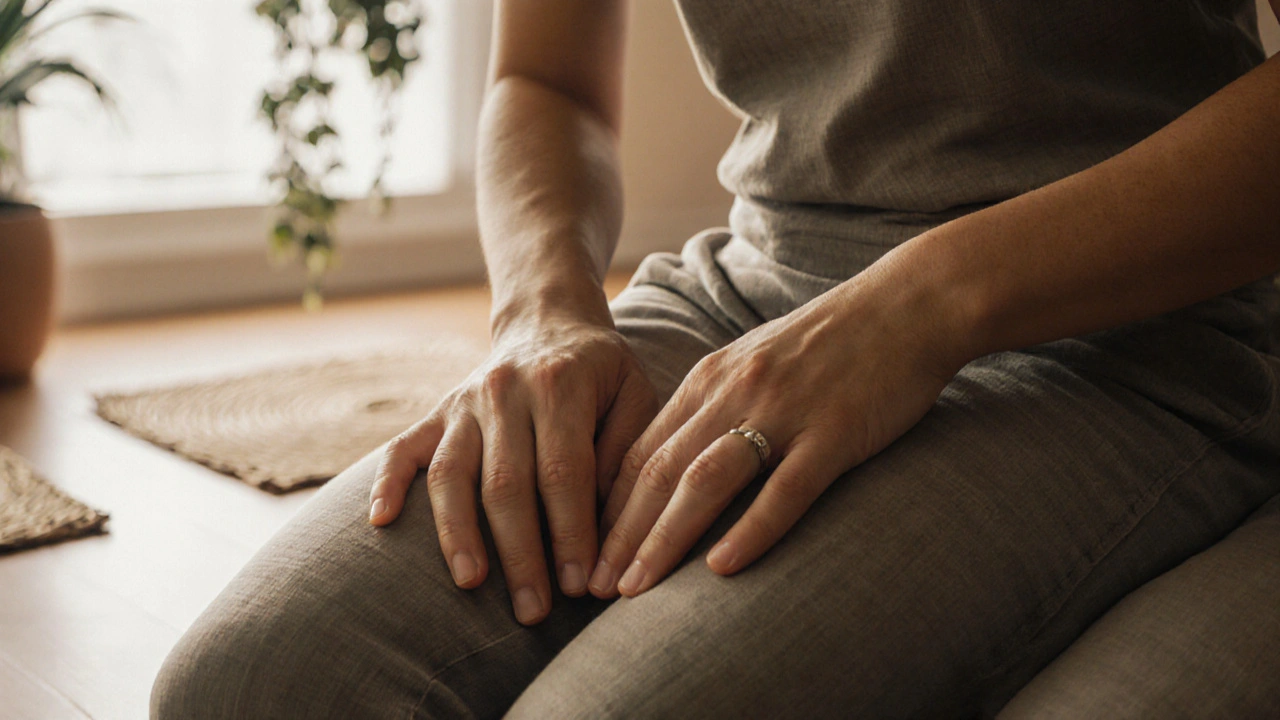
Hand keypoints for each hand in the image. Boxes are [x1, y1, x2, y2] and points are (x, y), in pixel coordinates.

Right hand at [369, 316, 658, 623]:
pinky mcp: (435, 412)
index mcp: (560, 385)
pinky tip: (381, 523)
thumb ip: (624, 454)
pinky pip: (403, 448)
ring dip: (458, 533)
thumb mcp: (635, 396)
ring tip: (471, 583)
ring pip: (451, 473)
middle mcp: (504, 391)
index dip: (571, 532)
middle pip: (506, 482)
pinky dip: (388, 483)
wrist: (549, 320)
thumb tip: (609, 528)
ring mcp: (463, 402)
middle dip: (521, 552)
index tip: (582, 585)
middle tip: (533, 610)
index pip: (563, 471)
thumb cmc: (603, 373)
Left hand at [587, 269, 970, 597]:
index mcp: (711, 379)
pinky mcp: (833, 432)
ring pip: (706, 481)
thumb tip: (674, 461)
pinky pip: (785, 489)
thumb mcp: (755, 362)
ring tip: (637, 589)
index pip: (642, 451)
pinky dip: (751, 530)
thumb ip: (715, 406)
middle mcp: (734, 392)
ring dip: (664, 538)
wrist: (909, 304)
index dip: (608, 506)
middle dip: (620, 534)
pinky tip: (722, 569)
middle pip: (660, 471)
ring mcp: (783, 411)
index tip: (588, 553)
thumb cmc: (832, 341)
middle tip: (594, 588)